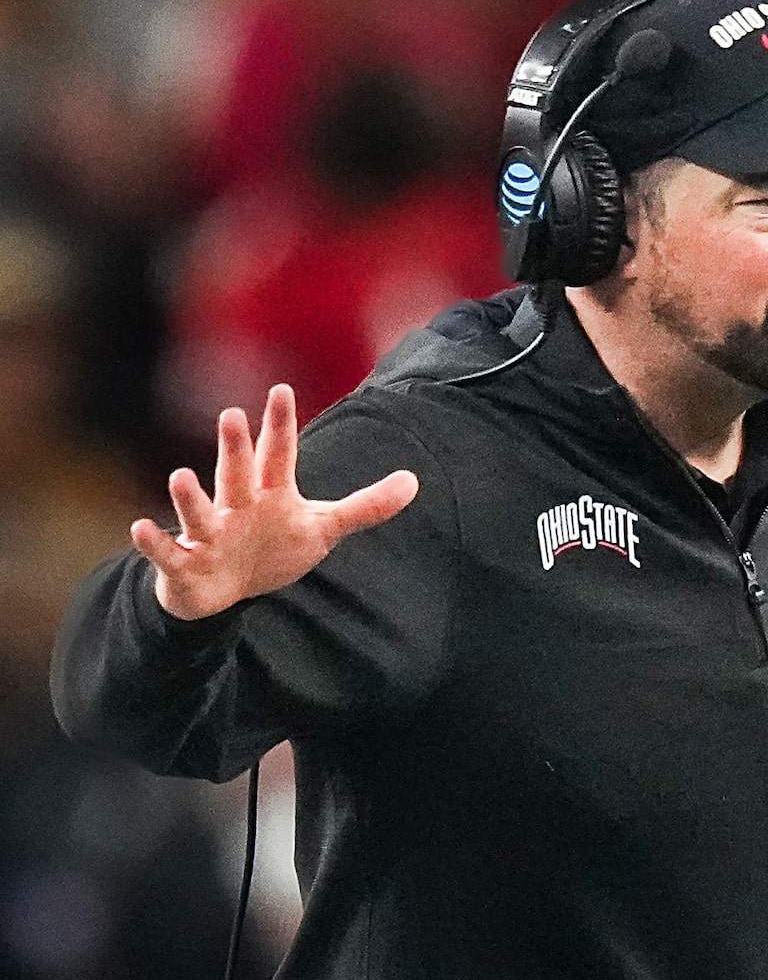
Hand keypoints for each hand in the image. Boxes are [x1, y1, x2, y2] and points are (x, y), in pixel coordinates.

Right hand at [130, 387, 417, 619]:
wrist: (223, 590)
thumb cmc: (271, 547)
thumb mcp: (323, 527)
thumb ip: (366, 506)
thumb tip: (414, 481)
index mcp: (269, 494)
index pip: (278, 454)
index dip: (281, 425)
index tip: (281, 389)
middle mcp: (236, 506)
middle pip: (238, 474)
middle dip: (236, 448)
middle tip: (232, 414)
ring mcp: (208, 534)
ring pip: (198, 512)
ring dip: (189, 497)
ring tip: (181, 475)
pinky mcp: (186, 564)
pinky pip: (168, 553)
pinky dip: (155, 543)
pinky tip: (141, 527)